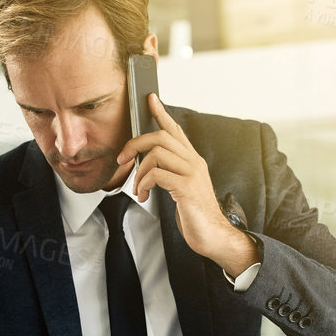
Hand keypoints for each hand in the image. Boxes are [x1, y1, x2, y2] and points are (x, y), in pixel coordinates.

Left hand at [110, 96, 257, 276]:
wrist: (213, 235)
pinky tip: (143, 195)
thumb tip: (149, 167)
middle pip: (161, 136)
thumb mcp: (182, 188)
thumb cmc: (196, 214)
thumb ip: (171, 173)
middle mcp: (194, 162)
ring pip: (156, 153)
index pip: (176, 130)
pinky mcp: (186, 187)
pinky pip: (157, 174)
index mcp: (193, 161)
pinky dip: (143, 183)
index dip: (162, 113)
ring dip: (138, 171)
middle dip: (135, 144)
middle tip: (122, 159)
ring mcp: (192, 173)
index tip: (150, 100)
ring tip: (137, 188)